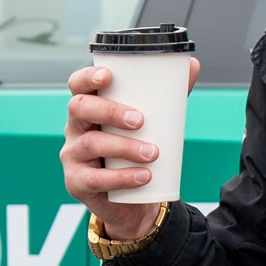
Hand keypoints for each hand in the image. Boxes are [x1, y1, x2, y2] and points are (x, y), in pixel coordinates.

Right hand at [63, 57, 198, 236]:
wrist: (133, 199)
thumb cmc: (137, 149)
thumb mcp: (152, 123)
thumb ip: (168, 96)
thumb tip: (193, 66)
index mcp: (90, 107)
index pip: (77, 85)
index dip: (87, 78)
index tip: (108, 76)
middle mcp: (76, 128)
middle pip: (80, 108)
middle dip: (110, 111)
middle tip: (140, 120)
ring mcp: (73, 155)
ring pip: (91, 143)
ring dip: (124, 147)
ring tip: (152, 153)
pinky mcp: (77, 182)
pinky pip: (95, 179)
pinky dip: (122, 177)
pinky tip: (143, 176)